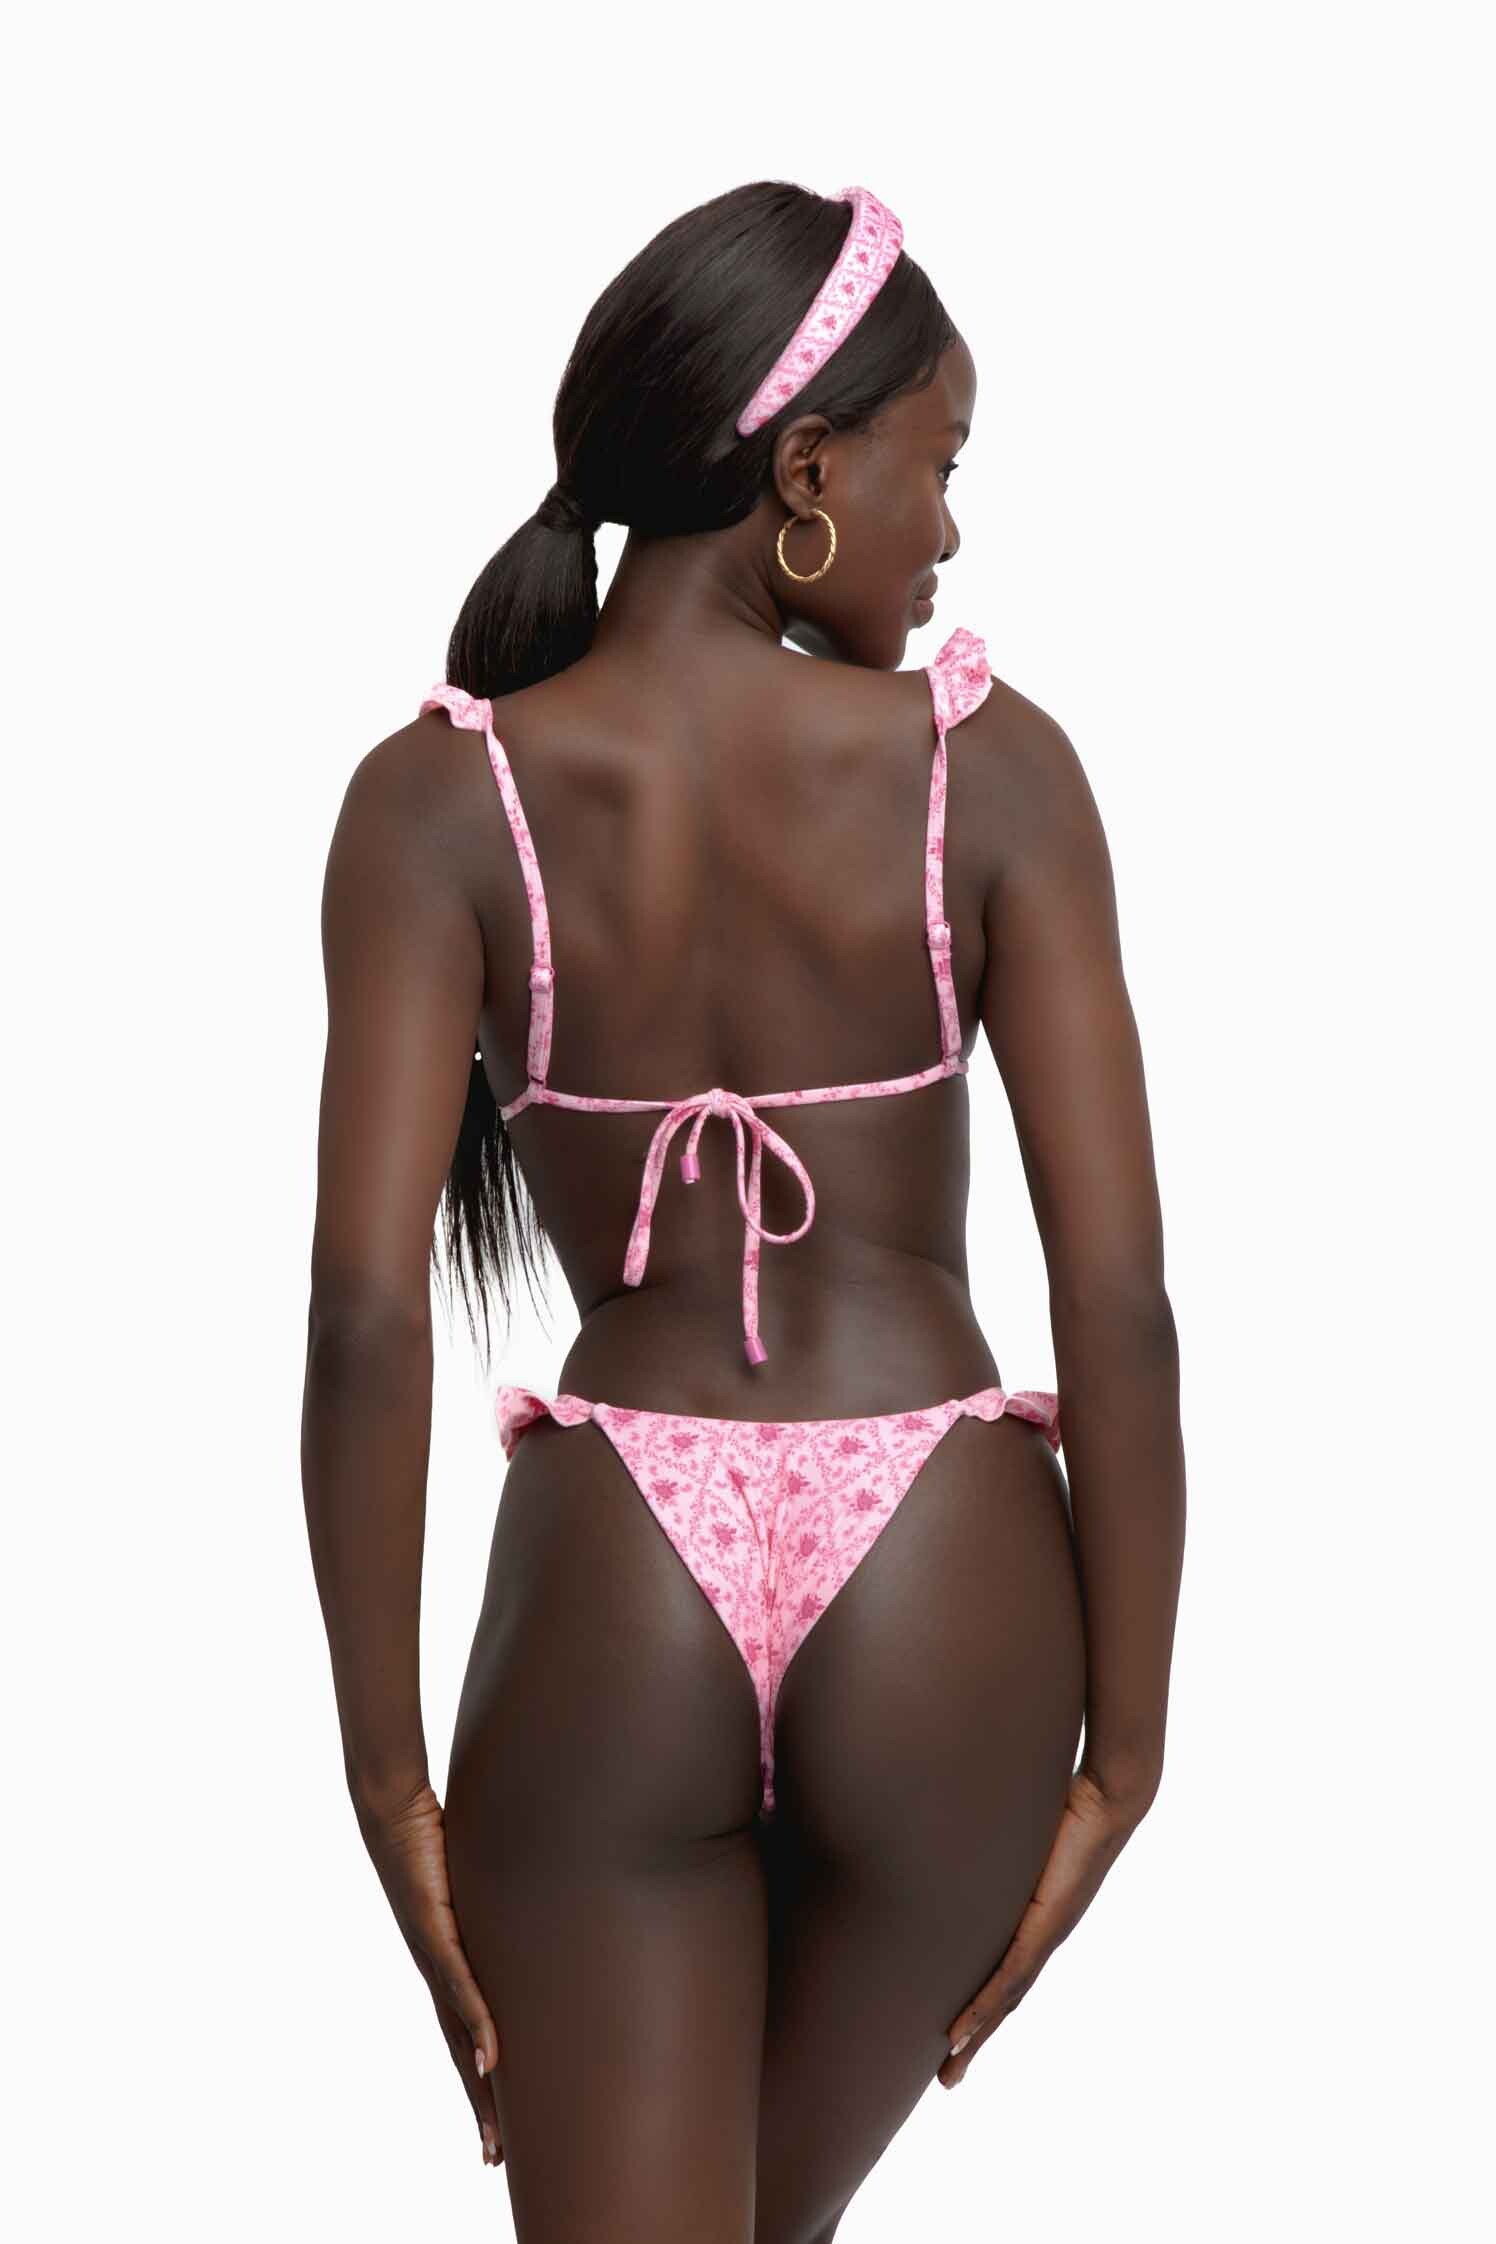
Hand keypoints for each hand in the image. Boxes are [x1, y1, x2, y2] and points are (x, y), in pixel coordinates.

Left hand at [357, 1779, 504, 2166]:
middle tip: (494, 2159)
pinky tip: (490, 2060)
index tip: (494, 2128)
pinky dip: (475, 2025)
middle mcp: (435, 1969)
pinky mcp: (432, 1930)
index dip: (480, 2084)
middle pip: (460, 2054)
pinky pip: (458, 1987)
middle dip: (479, 2108)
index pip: (464, 2036)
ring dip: (478, 2088)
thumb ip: (492, 1898)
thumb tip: (532, 1896)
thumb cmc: (431, 1834)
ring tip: (493, 2132)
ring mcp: (432, 1955)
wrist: (390, 1808)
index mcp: (445, 1963)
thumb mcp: (473, 1878)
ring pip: (458, 2036)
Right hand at [938, 1763, 1155, 2088]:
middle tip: (948, 2080)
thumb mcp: (1026, 1830)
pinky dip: (985, 2008)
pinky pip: (1011, 1977)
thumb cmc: (1072, 1803)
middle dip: (976, 2041)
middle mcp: (1046, 1936)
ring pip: (1006, 2001)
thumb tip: (972, 1822)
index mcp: (1040, 1919)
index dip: (984, 2008)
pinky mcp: (1047, 1926)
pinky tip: (963, 2031)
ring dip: (976, 2038)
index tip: (957, 2035)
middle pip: (1006, 2003)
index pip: (1008, 1974)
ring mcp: (1047, 1935)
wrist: (1112, 1797)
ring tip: (951, 2070)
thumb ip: (1003, 1836)